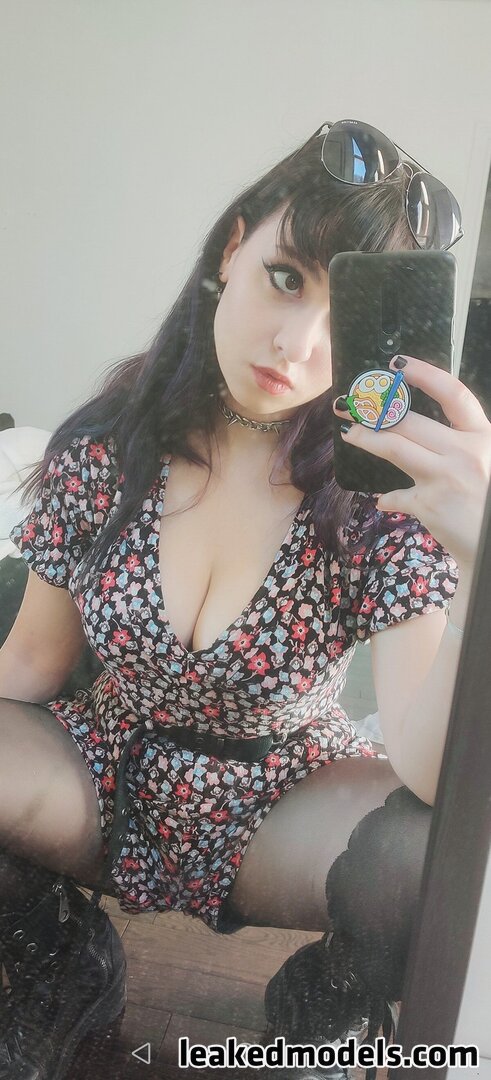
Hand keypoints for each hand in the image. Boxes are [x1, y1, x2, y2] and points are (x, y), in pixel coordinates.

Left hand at [332, 354, 490, 568]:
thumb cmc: (489, 503)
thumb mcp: (486, 464)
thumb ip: (460, 448)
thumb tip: (424, 441)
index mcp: (482, 437)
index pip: (453, 394)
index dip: (424, 374)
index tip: (398, 364)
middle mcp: (465, 452)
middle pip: (410, 421)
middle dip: (374, 409)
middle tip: (349, 404)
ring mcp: (445, 478)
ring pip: (394, 447)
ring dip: (365, 438)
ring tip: (349, 433)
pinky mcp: (429, 505)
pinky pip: (398, 495)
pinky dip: (388, 499)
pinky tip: (382, 500)